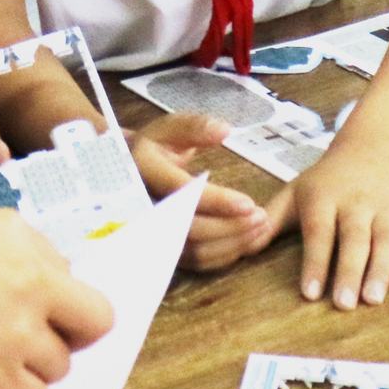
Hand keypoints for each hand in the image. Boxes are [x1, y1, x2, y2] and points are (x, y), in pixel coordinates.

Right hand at [0, 212, 114, 388]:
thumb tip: (29, 306)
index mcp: (16, 234)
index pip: (67, 274)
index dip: (45, 300)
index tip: (20, 315)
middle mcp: (29, 278)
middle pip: (94, 320)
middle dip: (69, 337)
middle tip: (30, 349)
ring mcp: (16, 330)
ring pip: (58, 368)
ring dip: (25, 373)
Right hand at [132, 111, 273, 271]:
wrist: (126, 174)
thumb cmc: (155, 148)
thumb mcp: (169, 129)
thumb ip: (194, 127)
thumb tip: (224, 130)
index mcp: (143, 169)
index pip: (181, 191)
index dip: (217, 201)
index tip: (249, 203)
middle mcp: (142, 206)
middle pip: (189, 228)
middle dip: (230, 226)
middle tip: (262, 217)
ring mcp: (150, 232)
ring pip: (194, 250)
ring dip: (231, 243)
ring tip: (260, 228)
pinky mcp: (162, 248)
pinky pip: (195, 262)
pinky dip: (223, 255)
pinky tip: (245, 241)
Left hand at [266, 140, 388, 306]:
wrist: (371, 152)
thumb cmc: (324, 183)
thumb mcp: (293, 194)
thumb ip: (269, 221)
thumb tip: (241, 248)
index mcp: (324, 196)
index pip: (319, 231)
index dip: (315, 262)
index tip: (310, 293)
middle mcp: (357, 201)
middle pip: (355, 237)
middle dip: (350, 271)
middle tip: (344, 304)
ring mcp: (386, 208)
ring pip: (387, 240)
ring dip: (381, 270)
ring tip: (373, 299)